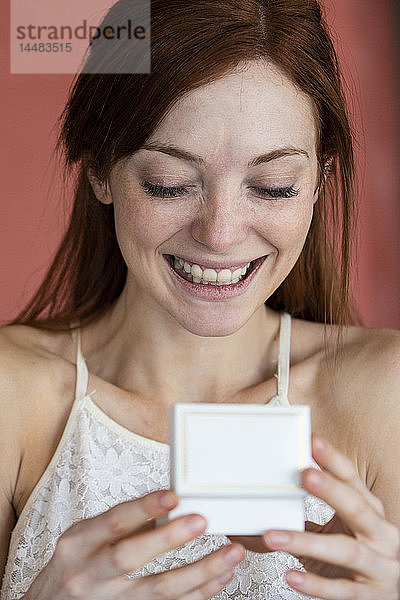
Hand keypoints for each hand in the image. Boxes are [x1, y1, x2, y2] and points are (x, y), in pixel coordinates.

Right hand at [23, 489, 244, 599]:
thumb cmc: (75, 563)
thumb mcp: (87, 536)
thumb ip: (125, 521)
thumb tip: (169, 501)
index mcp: (79, 544)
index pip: (113, 522)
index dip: (144, 507)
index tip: (173, 495)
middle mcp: (90, 575)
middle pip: (132, 557)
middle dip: (170, 539)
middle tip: (203, 521)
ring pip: (158, 591)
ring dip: (200, 572)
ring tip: (231, 553)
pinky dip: (199, 594)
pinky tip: (221, 578)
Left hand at [260, 435, 399, 598]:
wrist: (394, 598)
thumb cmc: (361, 562)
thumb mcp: (339, 534)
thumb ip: (304, 523)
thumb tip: (254, 519)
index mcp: (371, 511)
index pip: (352, 479)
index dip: (333, 460)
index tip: (312, 441)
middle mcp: (380, 535)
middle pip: (356, 507)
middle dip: (331, 490)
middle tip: (304, 474)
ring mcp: (380, 566)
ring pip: (347, 551)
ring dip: (308, 542)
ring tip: (273, 536)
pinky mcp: (372, 597)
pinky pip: (344, 591)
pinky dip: (317, 584)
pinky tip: (291, 576)